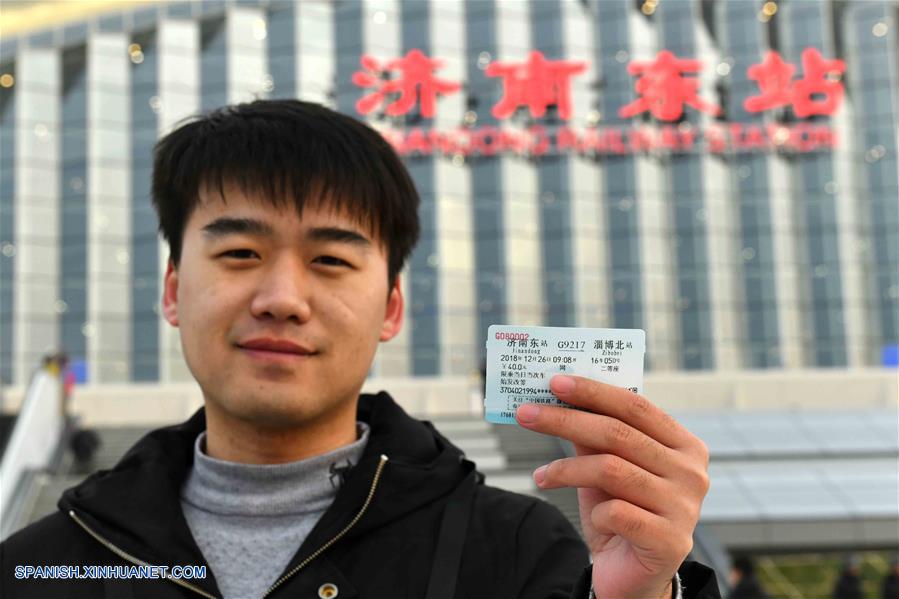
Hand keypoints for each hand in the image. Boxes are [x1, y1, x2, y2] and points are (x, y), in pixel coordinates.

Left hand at [515, 375, 709, 598]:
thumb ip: (595, 434)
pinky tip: (591, 518)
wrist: (633, 576)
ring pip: (611, 470)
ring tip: (541, 475)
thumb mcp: (607, 467)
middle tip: (526, 415)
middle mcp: (691, 473)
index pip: (636, 406)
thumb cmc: (621, 512)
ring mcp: (685, 507)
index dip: (594, 392)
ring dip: (566, 469)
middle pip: (618, 434)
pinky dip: (594, 512)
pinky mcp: (669, 540)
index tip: (555, 383)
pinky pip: (615, 511)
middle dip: (566, 421)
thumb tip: (560, 396)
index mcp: (684, 445)